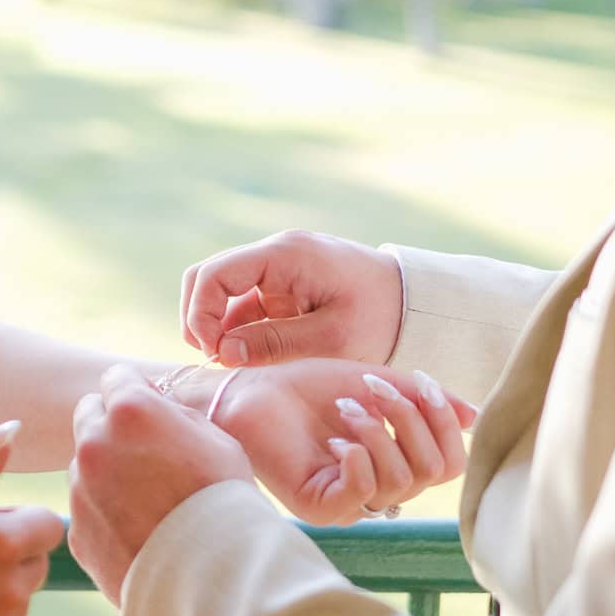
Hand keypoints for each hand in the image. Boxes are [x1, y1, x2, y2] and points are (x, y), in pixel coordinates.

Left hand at [69, 366, 251, 604]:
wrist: (211, 575)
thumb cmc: (224, 501)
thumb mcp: (215, 438)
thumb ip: (174, 414)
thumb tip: (153, 404)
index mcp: (130, 411)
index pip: (116, 377)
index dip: (136, 391)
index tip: (150, 409)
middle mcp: (95, 444)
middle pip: (88, 413)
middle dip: (111, 424)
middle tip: (145, 450)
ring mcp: (80, 490)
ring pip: (84, 464)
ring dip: (106, 470)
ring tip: (148, 499)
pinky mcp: (78, 530)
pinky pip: (85, 508)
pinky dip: (104, 512)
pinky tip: (139, 529)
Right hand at [181, 231, 404, 367]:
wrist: (413, 303)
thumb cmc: (379, 318)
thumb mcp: (330, 340)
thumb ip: (273, 344)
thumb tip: (221, 351)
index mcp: (285, 255)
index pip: (213, 276)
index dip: (201, 316)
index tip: (215, 354)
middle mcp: (274, 252)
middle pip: (207, 277)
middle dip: (201, 318)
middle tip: (216, 359)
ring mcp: (276, 266)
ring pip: (221, 290)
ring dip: (219, 326)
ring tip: (235, 362)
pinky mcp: (281, 283)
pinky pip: (244, 301)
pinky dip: (238, 328)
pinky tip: (251, 356)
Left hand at [207, 358, 473, 523]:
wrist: (254, 391)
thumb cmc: (311, 387)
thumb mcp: (379, 383)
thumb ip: (424, 399)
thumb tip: (474, 415)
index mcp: (397, 462)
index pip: (450, 464)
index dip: (444, 423)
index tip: (420, 382)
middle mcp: (379, 489)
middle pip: (434, 472)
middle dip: (411, 421)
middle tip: (374, 389)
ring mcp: (351, 502)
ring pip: (401, 482)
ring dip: (378, 432)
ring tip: (346, 408)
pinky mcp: (321, 508)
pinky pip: (363, 493)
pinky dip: (358, 456)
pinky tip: (336, 439)